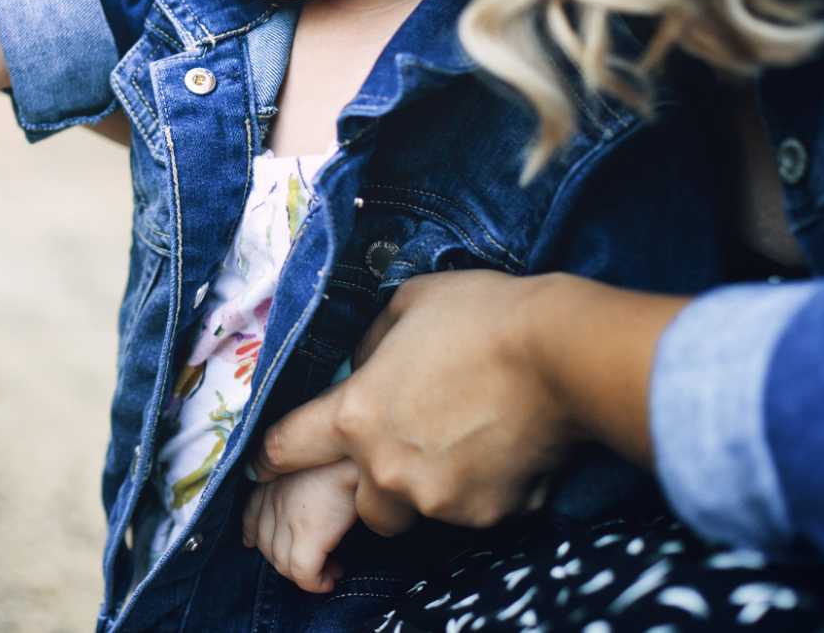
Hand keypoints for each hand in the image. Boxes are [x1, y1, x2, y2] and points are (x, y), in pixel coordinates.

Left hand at [242, 459, 359, 593]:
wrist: (366, 450)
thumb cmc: (351, 449)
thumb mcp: (317, 455)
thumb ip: (304, 474)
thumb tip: (314, 498)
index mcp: (273, 473)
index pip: (251, 511)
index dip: (254, 532)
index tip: (257, 543)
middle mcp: (274, 495)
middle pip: (266, 544)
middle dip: (285, 559)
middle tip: (316, 561)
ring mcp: (288, 516)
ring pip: (282, 564)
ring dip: (304, 575)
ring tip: (331, 569)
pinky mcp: (309, 534)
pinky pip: (303, 574)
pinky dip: (315, 584)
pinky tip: (331, 578)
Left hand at [253, 271, 578, 534]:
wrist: (561, 353)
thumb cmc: (480, 316)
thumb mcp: (405, 307)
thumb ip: (371, 346)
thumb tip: (365, 364)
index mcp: (356, 416)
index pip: (287, 449)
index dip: (270, 456)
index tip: (262, 464)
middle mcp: (388, 470)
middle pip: (362, 504)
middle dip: (378, 482)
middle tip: (410, 446)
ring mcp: (439, 500)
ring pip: (417, 513)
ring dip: (427, 492)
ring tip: (462, 445)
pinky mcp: (489, 515)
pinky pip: (471, 513)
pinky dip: (480, 492)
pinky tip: (503, 451)